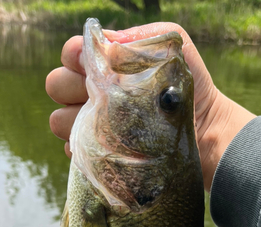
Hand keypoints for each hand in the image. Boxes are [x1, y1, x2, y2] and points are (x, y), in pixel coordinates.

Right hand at [45, 23, 254, 190]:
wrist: (204, 136)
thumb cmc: (188, 91)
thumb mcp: (174, 50)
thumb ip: (140, 37)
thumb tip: (107, 46)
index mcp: (107, 68)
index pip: (72, 54)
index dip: (76, 56)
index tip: (93, 65)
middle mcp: (94, 95)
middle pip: (56, 84)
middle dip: (70, 86)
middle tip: (98, 96)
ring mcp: (94, 126)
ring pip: (58, 120)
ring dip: (74, 121)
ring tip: (104, 125)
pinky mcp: (99, 156)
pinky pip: (73, 151)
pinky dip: (83, 149)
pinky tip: (107, 148)